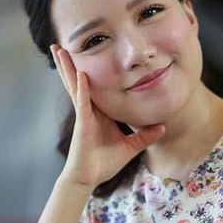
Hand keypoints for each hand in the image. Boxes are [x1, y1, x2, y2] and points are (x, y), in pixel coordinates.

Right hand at [50, 44, 164, 188]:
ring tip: (59, 49)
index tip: (84, 52)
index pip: (92, 85)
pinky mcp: (83, 123)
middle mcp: (88, 109)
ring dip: (67, 67)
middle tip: (59, 44)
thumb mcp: (130, 147)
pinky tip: (80, 73)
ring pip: (74, 85)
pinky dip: (82, 87)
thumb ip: (145, 137)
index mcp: (97, 112)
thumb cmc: (104, 163)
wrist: (89, 179)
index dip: (87, 69)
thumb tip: (163, 127)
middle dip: (68, 62)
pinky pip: (83, 101)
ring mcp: (84, 114)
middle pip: (77, 80)